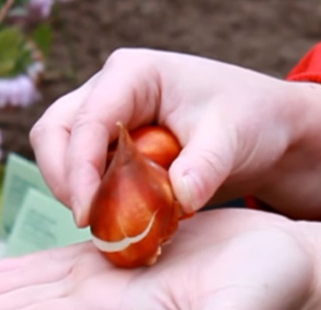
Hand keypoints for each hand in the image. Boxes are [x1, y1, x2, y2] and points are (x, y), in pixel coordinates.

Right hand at [30, 48, 320, 225]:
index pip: (86, 121)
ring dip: (73, 189)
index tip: (86, 215)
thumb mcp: (233, 139)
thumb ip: (205, 167)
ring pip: (61, 151)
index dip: (79, 170)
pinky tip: (117, 220)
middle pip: (54, 131)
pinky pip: (84, 170)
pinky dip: (92, 196)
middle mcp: (111, 90)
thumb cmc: (252, 118)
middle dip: (64, 178)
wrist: (266, 129)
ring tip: (104, 224)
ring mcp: (109, 116)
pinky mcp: (113, 144)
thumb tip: (180, 199)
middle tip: (87, 222)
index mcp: (133, 75)